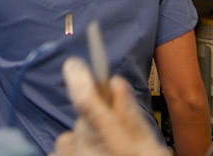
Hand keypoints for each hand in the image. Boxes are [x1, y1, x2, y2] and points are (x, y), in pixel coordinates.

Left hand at [51, 57, 170, 155]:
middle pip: (84, 119)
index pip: (87, 105)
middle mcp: (86, 152)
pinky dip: (75, 153)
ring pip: (73, 135)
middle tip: (117, 138)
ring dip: (85, 140)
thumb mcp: (149, 148)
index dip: (80, 81)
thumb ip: (130, 116)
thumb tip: (115, 85)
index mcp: (113, 144)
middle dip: (96, 120)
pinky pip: (63, 150)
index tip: (74, 65)